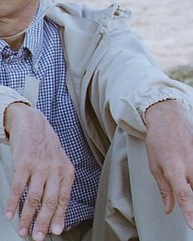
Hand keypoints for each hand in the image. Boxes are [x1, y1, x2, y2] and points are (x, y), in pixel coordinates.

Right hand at [4, 103, 74, 240]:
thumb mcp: (58, 160)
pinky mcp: (23, 163)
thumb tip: (55, 204)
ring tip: (22, 229)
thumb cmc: (43, 142)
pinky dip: (12, 202)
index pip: (63, 199)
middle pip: (49, 202)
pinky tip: (9, 212)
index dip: (59, 217)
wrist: (29, 121)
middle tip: (37, 236)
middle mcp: (54, 170)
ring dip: (27, 217)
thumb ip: (58, 179)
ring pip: (33, 198)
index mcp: (66, 171)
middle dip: (43, 222)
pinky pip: (17, 187)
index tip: (55, 231)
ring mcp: (38, 167)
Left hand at [144, 99, 192, 228]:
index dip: (189, 212)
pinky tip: (189, 179)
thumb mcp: (154, 165)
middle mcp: (190, 166)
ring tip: (187, 191)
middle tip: (192, 217)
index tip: (192, 224)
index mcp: (174, 169)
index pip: (185, 195)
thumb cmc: (158, 141)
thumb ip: (164, 188)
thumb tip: (169, 208)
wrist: (168, 118)